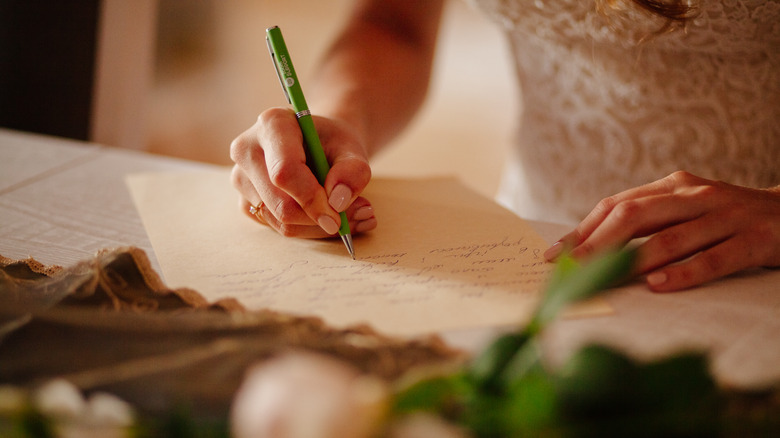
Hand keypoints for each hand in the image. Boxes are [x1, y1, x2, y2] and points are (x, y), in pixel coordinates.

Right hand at [230, 107, 376, 237]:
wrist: (318, 144)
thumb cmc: (333, 143)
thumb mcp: (353, 148)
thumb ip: (353, 171)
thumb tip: (337, 201)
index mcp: (272, 124)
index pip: (284, 172)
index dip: (312, 199)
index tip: (337, 217)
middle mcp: (248, 149)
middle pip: (279, 203)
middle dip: (319, 218)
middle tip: (359, 215)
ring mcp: (241, 178)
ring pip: (279, 221)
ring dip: (318, 226)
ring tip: (351, 214)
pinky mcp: (245, 201)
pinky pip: (277, 227)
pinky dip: (308, 228)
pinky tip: (329, 216)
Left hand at [544, 171, 779, 291]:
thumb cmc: (725, 216)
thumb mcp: (685, 208)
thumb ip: (647, 221)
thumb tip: (592, 246)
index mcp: (672, 187)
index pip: (616, 205)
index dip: (583, 229)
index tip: (555, 254)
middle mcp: (694, 196)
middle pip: (635, 215)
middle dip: (596, 243)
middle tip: (568, 268)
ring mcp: (725, 216)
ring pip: (671, 237)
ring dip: (631, 261)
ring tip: (602, 278)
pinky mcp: (754, 240)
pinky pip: (714, 258)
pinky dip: (684, 272)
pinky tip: (658, 285)